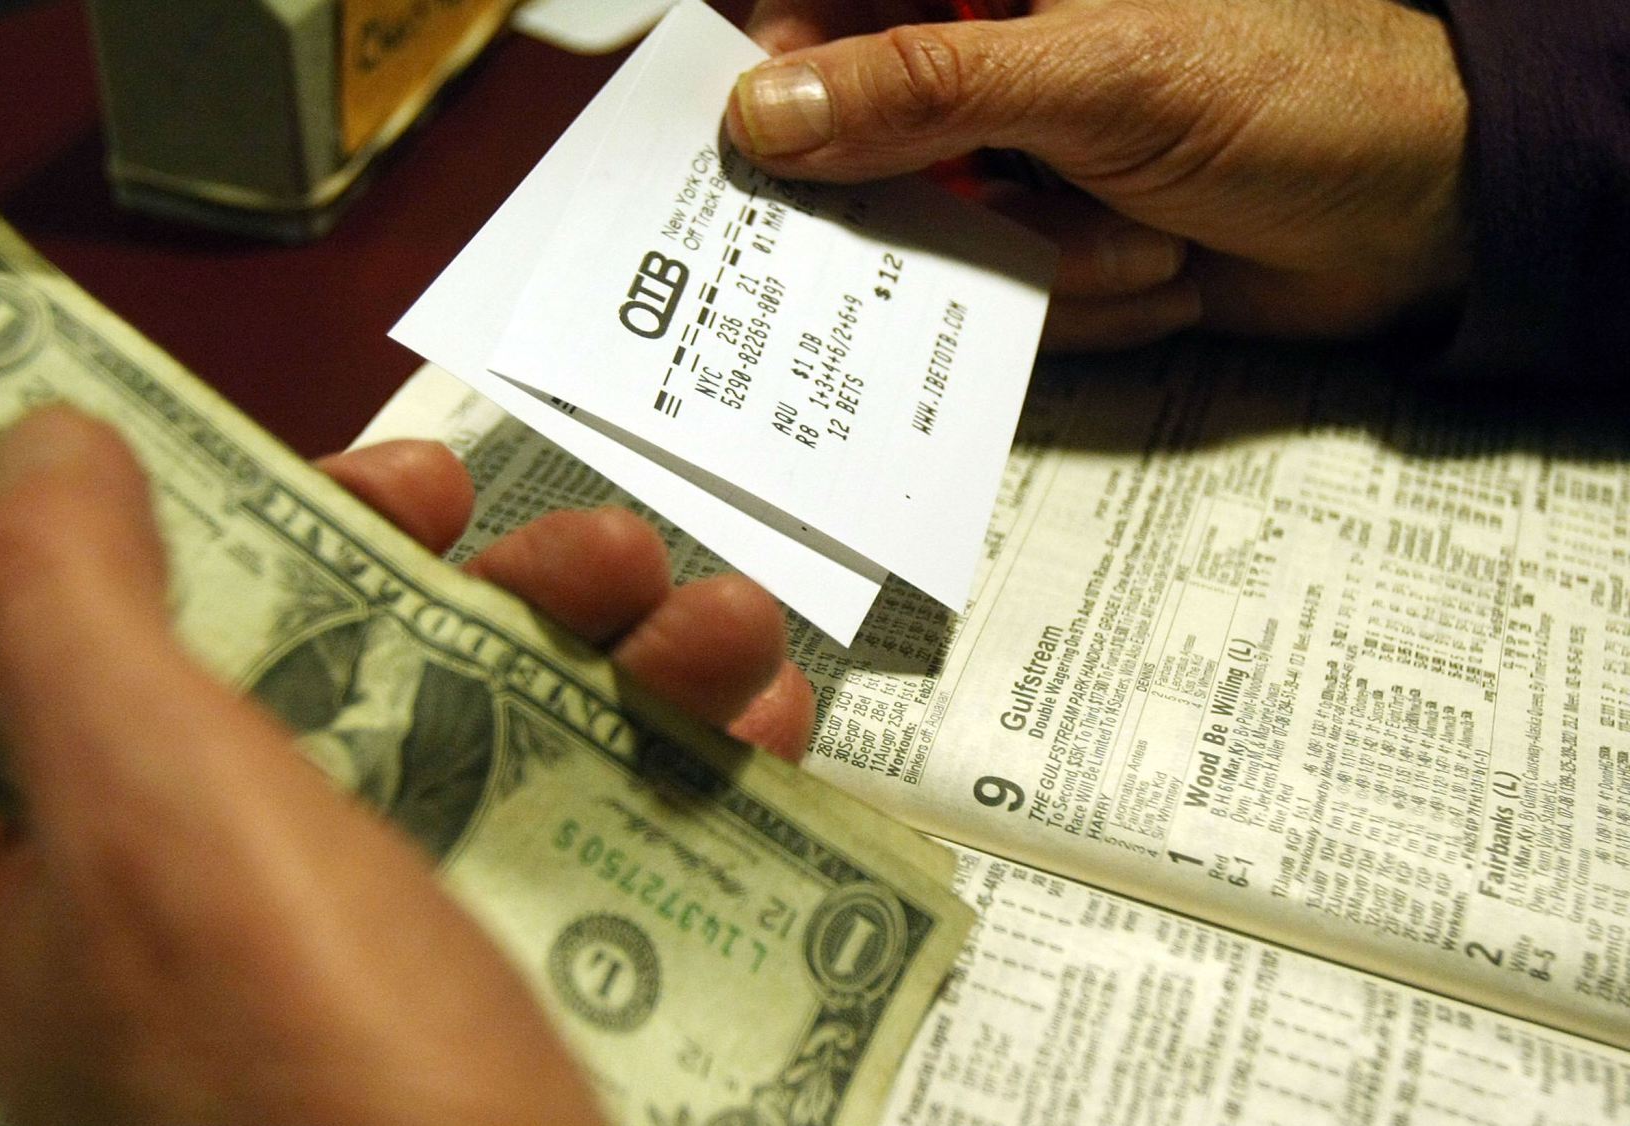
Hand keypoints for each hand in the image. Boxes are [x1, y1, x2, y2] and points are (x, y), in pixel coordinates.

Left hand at [0, 406, 813, 1125]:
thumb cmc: (329, 1105)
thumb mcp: (160, 820)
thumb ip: (68, 610)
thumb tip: (40, 443)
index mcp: (87, 879)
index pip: (161, 639)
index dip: (290, 530)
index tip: (415, 474)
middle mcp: (224, 930)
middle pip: (360, 682)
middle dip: (501, 587)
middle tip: (605, 549)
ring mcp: (381, 982)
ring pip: (503, 754)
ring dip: (624, 661)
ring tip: (722, 629)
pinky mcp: (516, 1023)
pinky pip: (599, 849)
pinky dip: (682, 769)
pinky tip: (762, 728)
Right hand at [727, 0, 1470, 351]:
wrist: (1426, 214)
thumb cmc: (1298, 93)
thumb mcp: (1098, 77)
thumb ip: (923, 89)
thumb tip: (771, 111)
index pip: (824, 11)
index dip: (773, 69)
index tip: (750, 140)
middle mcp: (991, 67)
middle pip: (855, 144)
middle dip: (943, 204)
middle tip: (1004, 207)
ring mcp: (1016, 164)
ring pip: (924, 242)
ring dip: (1041, 261)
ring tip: (1148, 230)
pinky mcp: (1048, 250)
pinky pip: (990, 305)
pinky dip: (1080, 301)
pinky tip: (1166, 262)